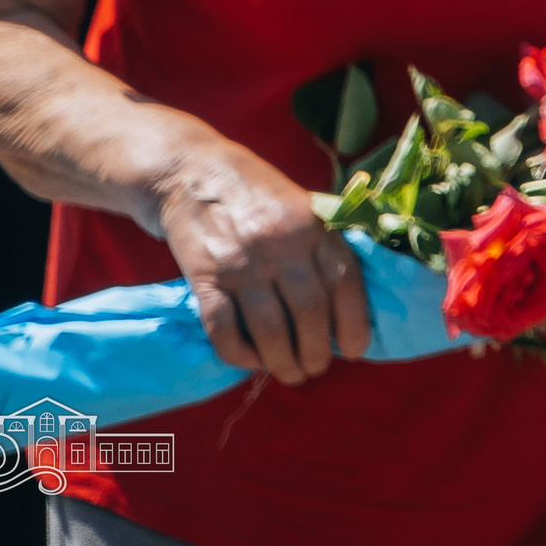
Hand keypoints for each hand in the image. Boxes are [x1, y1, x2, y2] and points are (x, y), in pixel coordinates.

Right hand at [156, 138, 370, 385]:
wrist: (191, 172)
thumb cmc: (257, 193)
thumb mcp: (303, 206)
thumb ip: (325, 244)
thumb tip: (350, 302)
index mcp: (314, 225)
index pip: (344, 282)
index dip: (354, 322)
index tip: (354, 350)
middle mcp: (281, 245)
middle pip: (309, 311)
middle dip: (316, 351)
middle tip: (316, 368)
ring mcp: (241, 262)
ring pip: (269, 327)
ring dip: (282, 361)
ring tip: (290, 373)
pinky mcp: (203, 276)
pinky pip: (223, 328)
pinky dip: (240, 354)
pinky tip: (251, 362)